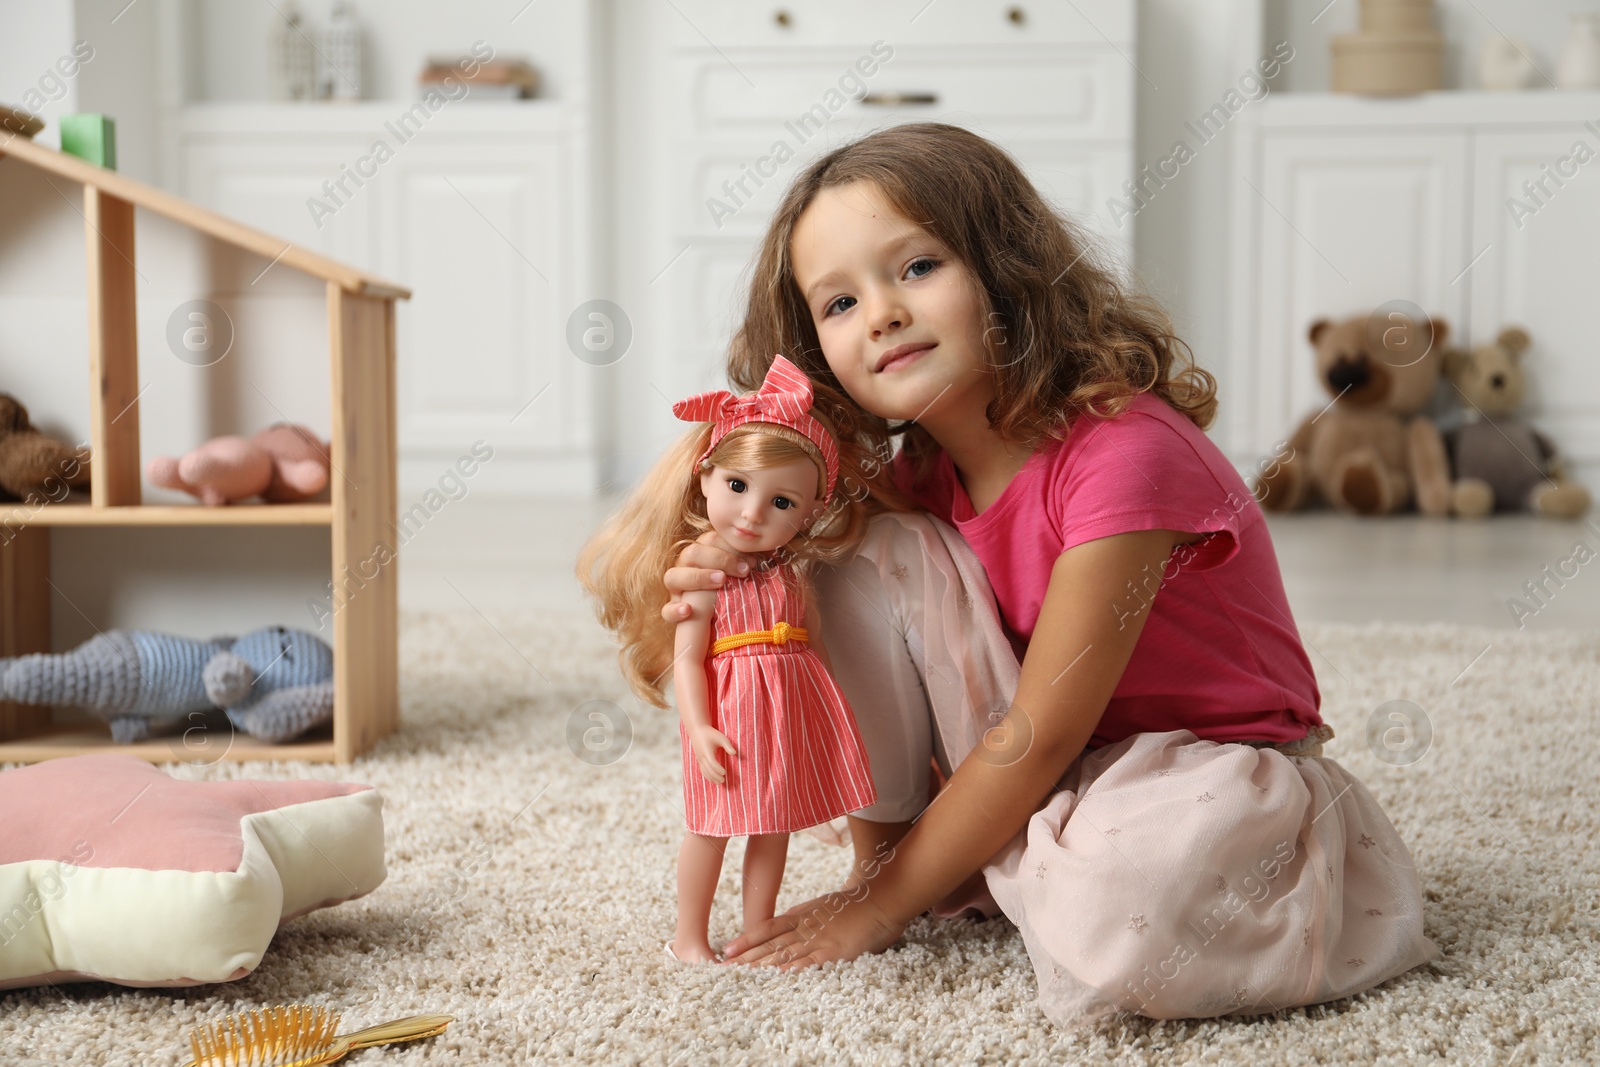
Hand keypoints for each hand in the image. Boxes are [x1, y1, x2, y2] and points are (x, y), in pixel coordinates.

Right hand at [661, 530, 756, 622]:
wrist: (717, 619)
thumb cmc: (733, 592)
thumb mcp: (739, 575)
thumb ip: (746, 563)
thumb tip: (768, 556)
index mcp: (701, 555)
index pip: (708, 540)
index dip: (729, 546)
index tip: (752, 562)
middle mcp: (685, 568)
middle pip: (691, 553)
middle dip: (718, 558)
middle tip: (743, 570)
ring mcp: (676, 590)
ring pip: (672, 577)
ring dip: (698, 577)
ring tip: (721, 581)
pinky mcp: (672, 611)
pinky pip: (666, 610)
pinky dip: (675, 610)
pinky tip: (689, 610)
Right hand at [689, 724, 735, 783]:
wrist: (698, 730)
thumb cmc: (711, 734)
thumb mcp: (721, 738)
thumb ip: (728, 746)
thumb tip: (734, 754)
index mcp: (707, 752)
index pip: (712, 763)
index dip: (718, 769)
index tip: (725, 772)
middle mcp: (702, 757)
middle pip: (708, 770)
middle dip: (716, 776)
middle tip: (723, 780)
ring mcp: (699, 759)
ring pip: (704, 771)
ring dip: (712, 778)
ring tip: (720, 782)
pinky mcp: (699, 759)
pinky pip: (702, 770)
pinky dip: (707, 776)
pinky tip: (712, 780)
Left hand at [720, 889, 905, 969]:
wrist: (882, 899)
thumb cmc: (854, 905)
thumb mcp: (822, 907)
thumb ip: (804, 918)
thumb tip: (787, 931)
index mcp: (802, 915)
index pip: (767, 929)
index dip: (747, 940)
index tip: (727, 951)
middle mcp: (806, 926)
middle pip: (770, 943)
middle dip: (746, 956)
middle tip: (723, 968)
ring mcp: (820, 938)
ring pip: (785, 952)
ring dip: (762, 965)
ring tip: (741, 975)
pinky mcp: (836, 950)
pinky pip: (811, 961)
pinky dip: (794, 968)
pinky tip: (778, 976)